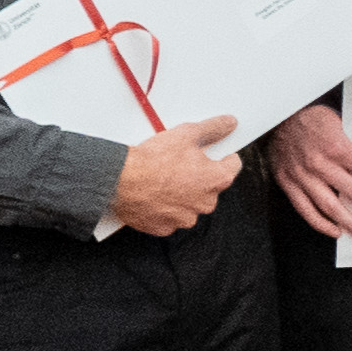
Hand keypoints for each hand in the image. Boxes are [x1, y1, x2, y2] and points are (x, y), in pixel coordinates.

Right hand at [110, 114, 241, 235]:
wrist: (119, 180)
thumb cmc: (152, 160)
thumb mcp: (187, 134)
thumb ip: (213, 128)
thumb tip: (229, 123)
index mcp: (217, 180)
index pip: (232, 165)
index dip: (221, 155)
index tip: (211, 152)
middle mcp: (206, 203)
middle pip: (210, 185)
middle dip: (198, 175)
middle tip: (178, 163)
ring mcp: (185, 218)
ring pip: (190, 202)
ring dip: (181, 193)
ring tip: (163, 179)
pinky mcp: (165, 227)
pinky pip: (169, 216)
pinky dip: (164, 207)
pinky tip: (153, 194)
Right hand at [267, 103, 351, 242]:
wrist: (276, 116)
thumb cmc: (313, 118)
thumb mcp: (341, 122)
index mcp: (338, 146)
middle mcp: (320, 164)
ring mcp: (302, 175)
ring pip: (331, 207)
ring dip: (351, 224)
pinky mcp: (287, 183)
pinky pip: (305, 209)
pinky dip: (321, 224)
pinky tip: (336, 231)